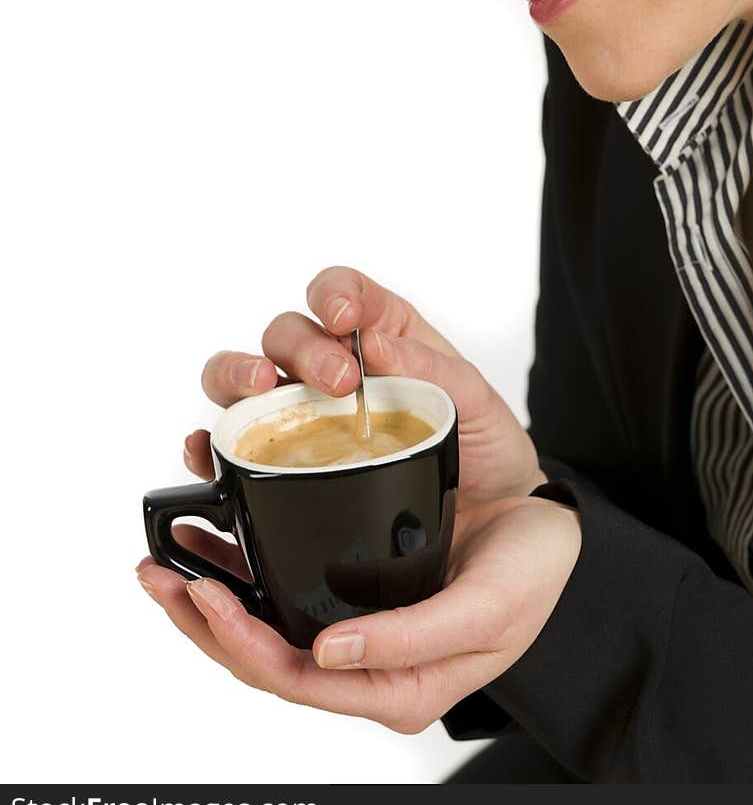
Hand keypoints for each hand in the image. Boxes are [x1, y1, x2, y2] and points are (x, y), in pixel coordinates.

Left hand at [134, 493, 581, 732]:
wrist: (550, 529)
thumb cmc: (530, 574)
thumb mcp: (487, 608)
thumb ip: (411, 639)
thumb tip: (328, 654)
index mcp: (396, 686)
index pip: (295, 679)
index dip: (239, 642)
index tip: (203, 592)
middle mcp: (366, 666)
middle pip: (263, 658)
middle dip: (202, 619)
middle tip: (156, 570)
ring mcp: (356, 630)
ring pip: (265, 626)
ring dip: (211, 592)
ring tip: (166, 556)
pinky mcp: (355, 590)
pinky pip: (285, 590)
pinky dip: (245, 565)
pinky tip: (220, 535)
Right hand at [186, 266, 544, 507]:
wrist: (490, 512)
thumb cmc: (483, 443)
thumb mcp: (474, 400)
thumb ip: (432, 368)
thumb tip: (377, 346)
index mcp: (379, 331)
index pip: (339, 291)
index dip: (332, 292)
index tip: (344, 315)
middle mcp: (329, 365)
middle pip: (285, 333)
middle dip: (302, 348)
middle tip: (337, 379)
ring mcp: (299, 413)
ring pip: (243, 378)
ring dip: (239, 375)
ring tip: (260, 388)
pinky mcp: (280, 464)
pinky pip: (231, 446)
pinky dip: (211, 443)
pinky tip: (210, 448)